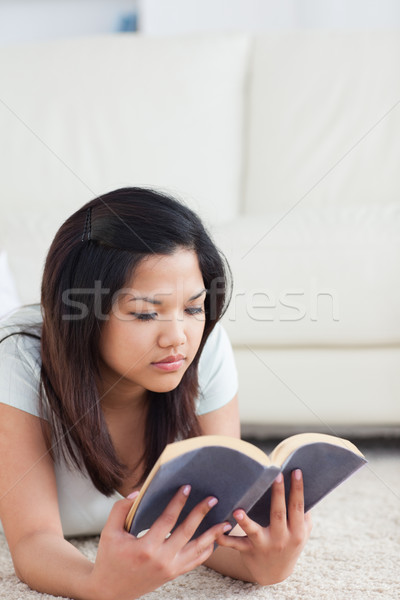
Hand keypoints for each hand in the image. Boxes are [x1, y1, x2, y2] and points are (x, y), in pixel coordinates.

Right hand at [84, 486, 231, 599]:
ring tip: (225, 521)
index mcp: (145, 548)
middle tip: (213, 499)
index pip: (167, 520)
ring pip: (197, 550)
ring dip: (212, 534)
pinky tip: (215, 540)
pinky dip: (207, 551)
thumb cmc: (109, 558)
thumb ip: (121, 509)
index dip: (178, 502)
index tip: (187, 487)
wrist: (110, 592)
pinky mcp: (173, 574)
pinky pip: (195, 562)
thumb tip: (137, 492)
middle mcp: (161, 559)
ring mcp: (170, 569)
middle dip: (201, 513)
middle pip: (187, 532)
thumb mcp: (109, 532)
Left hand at [215, 470, 312, 584]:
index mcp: (297, 532)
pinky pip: (235, 545)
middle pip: (278, 513)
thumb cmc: (290, 544)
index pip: (297, 507)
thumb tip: (303, 487)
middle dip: (278, 494)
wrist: (276, 574)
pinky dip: (225, 539)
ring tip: (238, 510)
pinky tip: (216, 532)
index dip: (298, 489)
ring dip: (245, 522)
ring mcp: (264, 545)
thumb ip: (304, 514)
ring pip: (254, 531)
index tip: (296, 471)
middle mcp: (281, 539)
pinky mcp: (249, 550)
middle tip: (275, 475)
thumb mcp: (303, 533)